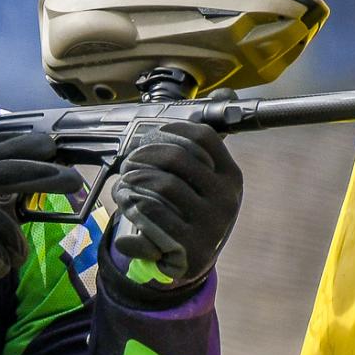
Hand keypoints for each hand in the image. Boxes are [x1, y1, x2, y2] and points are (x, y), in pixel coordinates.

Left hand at [108, 120, 242, 291]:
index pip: (203, 138)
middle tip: (128, 161)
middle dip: (145, 155)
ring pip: (162, 185)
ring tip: (123, 182)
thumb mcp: (208, 181)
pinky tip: (124, 200)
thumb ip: (207, 145)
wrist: (191, 262)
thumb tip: (226, 93)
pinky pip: (153, 213)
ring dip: (134, 180)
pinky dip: (132, 203)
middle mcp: (226, 199)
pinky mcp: (190, 247)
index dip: (172, 129)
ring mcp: (211, 225)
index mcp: (231, 178)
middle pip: (177, 158)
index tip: (151, 134)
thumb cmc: (193, 212)